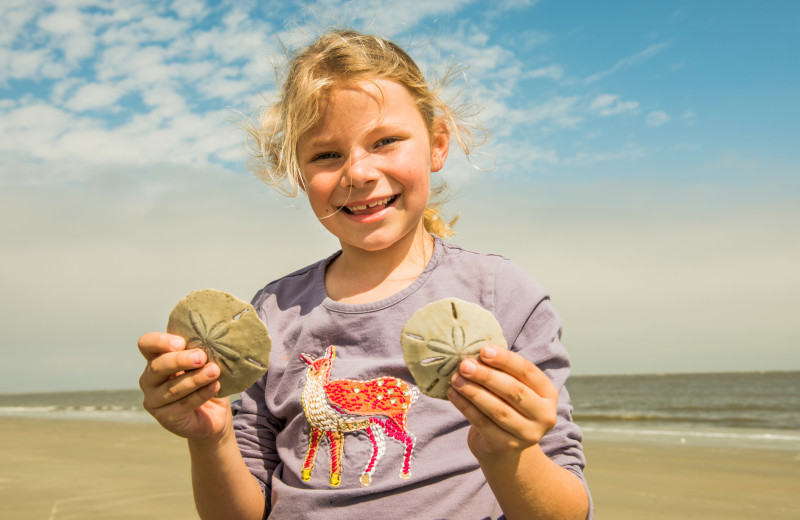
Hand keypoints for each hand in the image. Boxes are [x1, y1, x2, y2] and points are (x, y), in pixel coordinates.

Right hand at [138, 332, 231, 440]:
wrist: (214, 414)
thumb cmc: (205, 380)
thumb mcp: (203, 362)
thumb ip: (200, 351)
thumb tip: (212, 338)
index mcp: (156, 359)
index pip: (146, 344)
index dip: (160, 341)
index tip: (182, 343)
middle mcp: (149, 379)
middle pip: (157, 367)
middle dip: (180, 360)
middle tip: (201, 356)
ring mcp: (154, 400)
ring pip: (172, 388)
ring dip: (195, 378)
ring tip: (214, 371)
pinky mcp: (165, 418)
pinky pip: (183, 405)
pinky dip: (201, 394)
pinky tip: (214, 386)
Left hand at [447, 345, 557, 461]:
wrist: (505, 449)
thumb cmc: (507, 407)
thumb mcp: (512, 388)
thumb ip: (502, 372)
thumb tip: (475, 352)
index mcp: (548, 393)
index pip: (527, 371)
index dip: (505, 359)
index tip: (483, 350)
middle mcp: (544, 415)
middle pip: (513, 391)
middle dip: (486, 376)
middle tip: (465, 364)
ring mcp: (527, 434)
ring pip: (497, 409)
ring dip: (473, 391)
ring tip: (455, 378)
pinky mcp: (506, 446)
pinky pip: (483, 423)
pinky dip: (465, 406)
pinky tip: (453, 394)